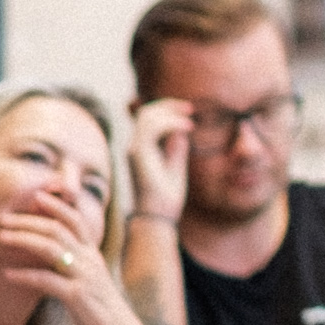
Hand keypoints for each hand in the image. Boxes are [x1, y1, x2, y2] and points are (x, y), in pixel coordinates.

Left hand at [0, 198, 149, 324]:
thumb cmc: (100, 312)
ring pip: (51, 248)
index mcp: (93, 255)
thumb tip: (51, 259)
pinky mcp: (78, 296)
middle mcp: (90, 260)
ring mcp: (85, 277)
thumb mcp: (90, 282)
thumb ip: (74, 267)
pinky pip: (47, 280)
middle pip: (58, 229)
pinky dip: (25, 275)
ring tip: (0, 237)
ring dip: (23, 239)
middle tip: (3, 218)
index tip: (37, 196)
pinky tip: (7, 274)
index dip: (57, 206)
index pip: (76, 221)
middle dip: (29, 220)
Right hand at [122, 101, 194, 227]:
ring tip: (190, 121)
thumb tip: (181, 129)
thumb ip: (175, 147)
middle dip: (168, 106)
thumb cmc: (166, 197)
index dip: (166, 109)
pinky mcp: (138, 156)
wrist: (157, 218)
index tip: (188, 111)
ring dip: (170, 113)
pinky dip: (171, 123)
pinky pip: (152, 129)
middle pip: (146, 113)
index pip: (148, 119)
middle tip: (190, 109)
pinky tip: (187, 128)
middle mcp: (133, 147)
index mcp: (141, 150)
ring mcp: (134, 151)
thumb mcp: (175, 166)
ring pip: (147, 117)